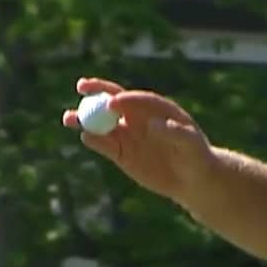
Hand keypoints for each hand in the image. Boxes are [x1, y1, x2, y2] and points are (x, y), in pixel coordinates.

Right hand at [62, 77, 217, 203]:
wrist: (192, 180)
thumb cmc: (197, 157)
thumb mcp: (191, 145)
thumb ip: (176, 133)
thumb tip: (154, 124)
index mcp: (157, 108)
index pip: (137, 98)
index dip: (125, 98)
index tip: (113, 101)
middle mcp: (138, 117)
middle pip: (113, 101)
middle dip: (96, 92)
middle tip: (81, 87)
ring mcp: (127, 135)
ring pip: (102, 123)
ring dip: (85, 118)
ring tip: (69, 118)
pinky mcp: (120, 154)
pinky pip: (103, 144)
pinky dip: (93, 140)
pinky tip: (87, 137)